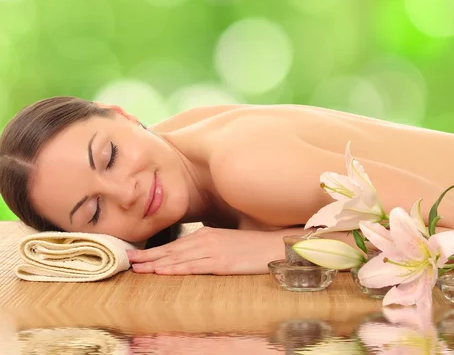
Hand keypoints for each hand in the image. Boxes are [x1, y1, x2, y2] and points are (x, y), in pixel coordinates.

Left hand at [126, 227, 281, 274]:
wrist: (274, 246)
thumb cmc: (252, 246)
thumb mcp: (226, 243)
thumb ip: (209, 246)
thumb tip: (192, 255)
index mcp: (206, 234)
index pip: (174, 244)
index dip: (153, 251)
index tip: (136, 255)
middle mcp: (205, 239)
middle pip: (171, 249)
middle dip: (147, 255)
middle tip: (126, 260)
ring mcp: (212, 250)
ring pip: (177, 257)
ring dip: (155, 263)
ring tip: (136, 268)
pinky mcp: (221, 262)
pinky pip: (193, 266)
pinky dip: (174, 268)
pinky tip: (161, 271)